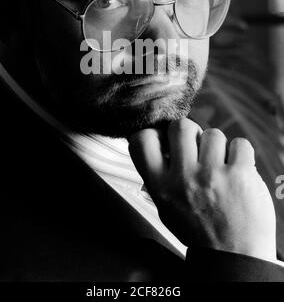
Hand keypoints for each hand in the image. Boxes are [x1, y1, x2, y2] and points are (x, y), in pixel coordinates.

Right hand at [128, 118, 276, 260]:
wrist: (234, 257)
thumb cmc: (200, 231)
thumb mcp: (166, 208)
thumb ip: (159, 176)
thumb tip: (158, 142)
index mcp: (161, 187)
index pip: (142, 140)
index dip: (154, 133)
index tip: (164, 139)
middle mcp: (183, 178)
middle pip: (181, 126)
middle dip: (191, 133)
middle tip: (197, 150)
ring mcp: (212, 175)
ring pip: (213, 133)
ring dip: (218, 148)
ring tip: (220, 168)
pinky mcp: (241, 174)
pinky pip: (239, 143)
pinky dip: (240, 154)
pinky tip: (237, 171)